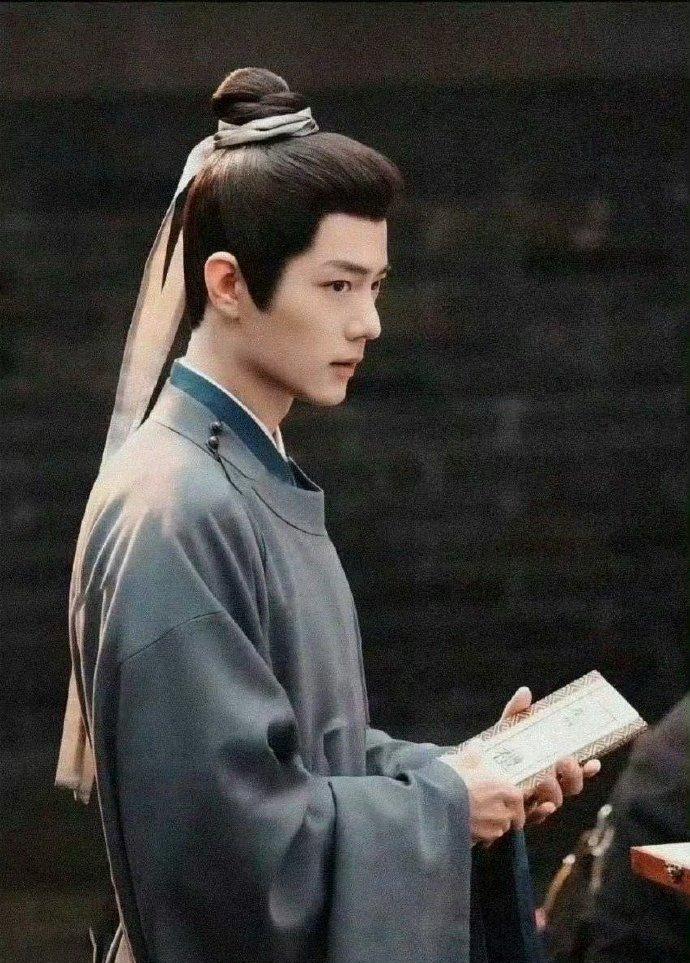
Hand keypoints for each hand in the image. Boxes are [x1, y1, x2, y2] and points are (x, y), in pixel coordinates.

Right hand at [439, 748, 524, 846]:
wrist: (432, 802)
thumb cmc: (449, 778)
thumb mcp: (460, 760)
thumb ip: (471, 754)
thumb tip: (477, 746)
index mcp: (498, 787)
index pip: (517, 797)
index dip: (518, 803)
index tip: (517, 807)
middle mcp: (497, 810)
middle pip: (509, 816)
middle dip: (506, 816)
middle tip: (497, 812)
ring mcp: (486, 826)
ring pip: (498, 830)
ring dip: (495, 826)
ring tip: (484, 821)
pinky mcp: (474, 838)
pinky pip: (484, 839)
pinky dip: (482, 836)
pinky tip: (473, 829)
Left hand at [501, 685, 601, 824]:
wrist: (469, 778)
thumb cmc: (495, 754)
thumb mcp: (506, 733)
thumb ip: (515, 714)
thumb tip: (524, 692)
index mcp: (548, 766)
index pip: (574, 769)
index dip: (587, 768)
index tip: (594, 761)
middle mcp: (546, 786)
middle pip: (571, 786)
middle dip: (573, 775)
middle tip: (564, 760)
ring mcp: (534, 800)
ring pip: (555, 801)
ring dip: (555, 790)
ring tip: (545, 778)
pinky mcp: (518, 813)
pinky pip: (535, 817)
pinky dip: (542, 812)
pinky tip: (543, 806)